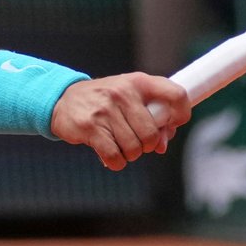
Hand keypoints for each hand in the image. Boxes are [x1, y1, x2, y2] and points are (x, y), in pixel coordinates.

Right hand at [50, 73, 188, 170]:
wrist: (62, 100)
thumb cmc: (104, 102)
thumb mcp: (129, 99)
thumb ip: (152, 118)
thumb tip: (162, 145)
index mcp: (139, 82)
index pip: (176, 95)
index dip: (182, 114)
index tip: (173, 124)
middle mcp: (123, 93)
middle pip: (152, 134)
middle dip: (146, 145)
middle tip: (136, 142)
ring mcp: (106, 110)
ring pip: (134, 148)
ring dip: (129, 154)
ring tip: (119, 145)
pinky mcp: (91, 127)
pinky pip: (114, 156)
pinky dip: (116, 162)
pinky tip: (111, 155)